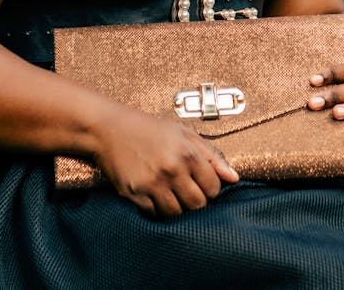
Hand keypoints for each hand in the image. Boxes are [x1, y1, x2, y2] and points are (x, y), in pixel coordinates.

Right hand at [91, 105, 238, 217]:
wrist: (108, 128)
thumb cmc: (148, 128)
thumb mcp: (183, 133)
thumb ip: (212, 154)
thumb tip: (234, 178)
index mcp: (186, 152)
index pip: (213, 188)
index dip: (209, 187)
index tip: (200, 182)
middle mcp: (171, 169)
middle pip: (197, 205)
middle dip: (195, 199)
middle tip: (184, 188)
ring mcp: (152, 183)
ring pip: (177, 213)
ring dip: (176, 206)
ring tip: (169, 191)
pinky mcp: (135, 194)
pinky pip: (155, 214)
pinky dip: (157, 208)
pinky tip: (153, 193)